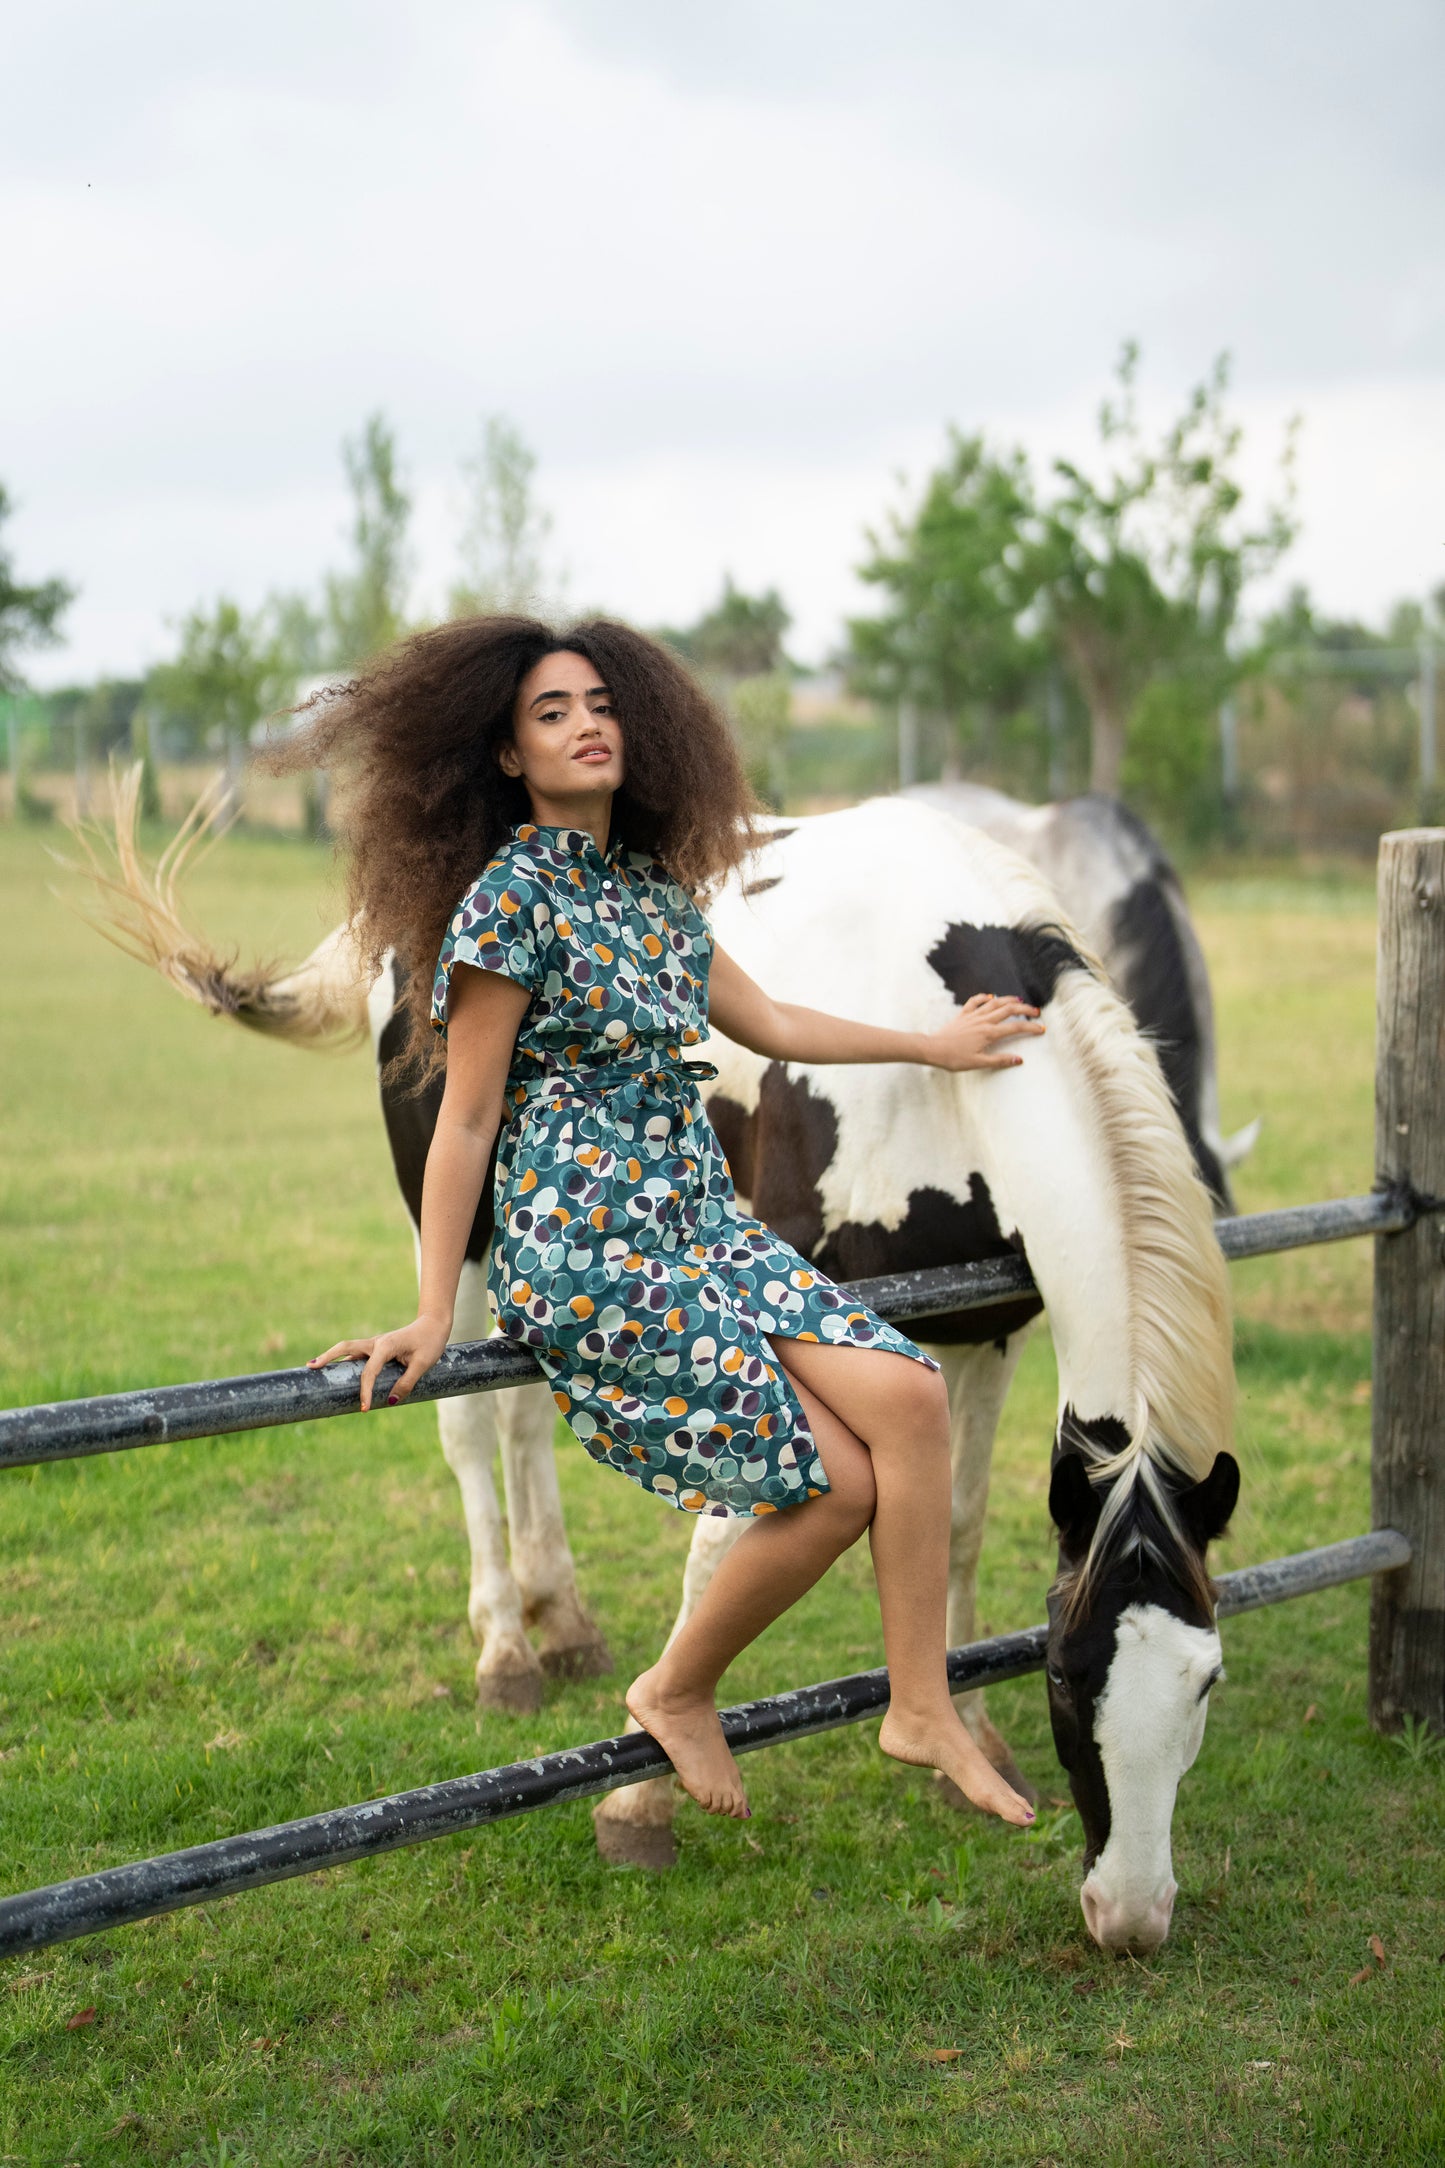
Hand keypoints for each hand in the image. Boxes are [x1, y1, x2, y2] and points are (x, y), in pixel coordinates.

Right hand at [308, 1314, 452, 1410]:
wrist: (434, 1325)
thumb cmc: (430, 1343)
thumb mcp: (423, 1365)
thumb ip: (406, 1383)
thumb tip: (389, 1401)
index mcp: (385, 1346)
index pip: (369, 1372)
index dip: (365, 1391)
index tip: (364, 1409)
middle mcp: (376, 1342)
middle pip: (345, 1348)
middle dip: (327, 1357)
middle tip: (310, 1368)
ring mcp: (375, 1344)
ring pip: (347, 1348)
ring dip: (331, 1356)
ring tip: (314, 1368)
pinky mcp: (377, 1348)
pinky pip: (356, 1354)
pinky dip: (344, 1360)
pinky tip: (337, 1370)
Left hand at [926, 993, 1044, 1072]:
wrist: (932, 1049)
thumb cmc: (954, 1058)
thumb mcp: (978, 1063)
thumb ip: (1000, 1060)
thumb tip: (1019, 1059)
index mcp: (989, 1033)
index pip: (1015, 1028)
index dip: (1031, 1028)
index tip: (1042, 1029)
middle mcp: (983, 1021)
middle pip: (1008, 1010)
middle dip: (1025, 1009)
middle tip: (1037, 1012)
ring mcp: (973, 1015)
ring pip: (995, 1003)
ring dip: (1008, 1000)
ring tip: (1020, 1000)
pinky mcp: (963, 1014)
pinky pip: (975, 1001)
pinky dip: (985, 997)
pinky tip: (991, 997)